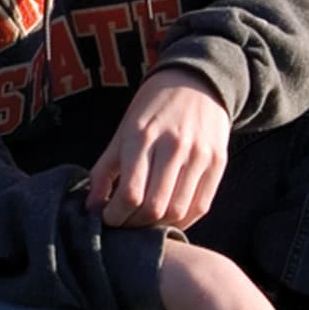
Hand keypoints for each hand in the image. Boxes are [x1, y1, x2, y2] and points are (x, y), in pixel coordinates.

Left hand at [85, 67, 229, 229]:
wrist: (197, 82)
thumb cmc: (152, 109)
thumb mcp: (122, 132)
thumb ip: (103, 171)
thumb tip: (90, 208)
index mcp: (142, 137)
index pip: (130, 193)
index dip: (115, 216)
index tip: (107, 218)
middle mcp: (173, 146)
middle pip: (155, 207)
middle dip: (134, 225)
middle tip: (124, 225)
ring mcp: (199, 156)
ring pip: (178, 211)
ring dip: (158, 227)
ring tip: (144, 223)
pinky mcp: (218, 162)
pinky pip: (200, 206)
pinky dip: (182, 222)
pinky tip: (167, 220)